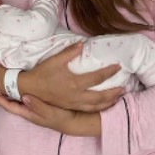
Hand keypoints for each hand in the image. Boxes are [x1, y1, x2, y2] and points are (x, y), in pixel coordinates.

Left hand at [0, 89, 100, 135]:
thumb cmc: (61, 118)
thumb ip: (39, 106)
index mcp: (28, 113)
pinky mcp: (36, 103)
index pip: (9, 106)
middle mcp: (27, 110)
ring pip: (13, 100)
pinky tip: (12, 88)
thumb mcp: (51, 113)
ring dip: (4, 94)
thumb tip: (24, 97)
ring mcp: (31, 107)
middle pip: (8, 103)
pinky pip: (20, 97)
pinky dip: (14, 92)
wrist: (73, 122)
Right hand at [1, 43, 122, 111]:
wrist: (30, 89)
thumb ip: (69, 52)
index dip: (109, 72)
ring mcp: (74, 103)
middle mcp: (77, 96)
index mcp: (75, 83)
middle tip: (124, 87)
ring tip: (118, 97)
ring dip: (109, 102)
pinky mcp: (70, 107)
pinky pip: (89, 110)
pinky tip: (104, 105)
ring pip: (97, 106)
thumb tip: (82, 44)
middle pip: (101, 96)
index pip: (97, 78)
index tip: (118, 67)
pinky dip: (100, 108)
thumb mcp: (55, 60)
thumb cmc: (42, 73)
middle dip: (114, 92)